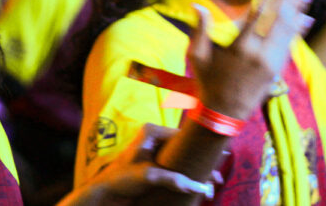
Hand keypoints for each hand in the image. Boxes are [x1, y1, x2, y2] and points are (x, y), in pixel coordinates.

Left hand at [59, 123, 220, 205]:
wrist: (105, 194)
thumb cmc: (121, 180)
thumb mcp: (148, 176)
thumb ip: (173, 179)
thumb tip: (199, 186)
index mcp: (152, 132)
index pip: (183, 136)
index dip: (202, 146)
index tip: (220, 154)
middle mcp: (156, 139)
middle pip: (186, 148)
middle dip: (203, 164)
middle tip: (217, 178)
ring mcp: (157, 152)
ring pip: (184, 159)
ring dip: (197, 173)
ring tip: (212, 185)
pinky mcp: (157, 165)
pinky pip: (178, 168)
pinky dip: (188, 177)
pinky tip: (199, 187)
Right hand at [190, 0, 312, 119]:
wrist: (226, 111)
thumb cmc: (208, 80)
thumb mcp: (198, 56)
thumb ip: (200, 30)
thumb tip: (197, 6)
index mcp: (240, 48)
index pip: (258, 15)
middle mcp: (260, 54)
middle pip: (278, 19)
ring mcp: (272, 62)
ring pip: (288, 30)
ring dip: (297, 9)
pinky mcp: (278, 68)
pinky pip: (291, 44)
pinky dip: (299, 29)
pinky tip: (306, 17)